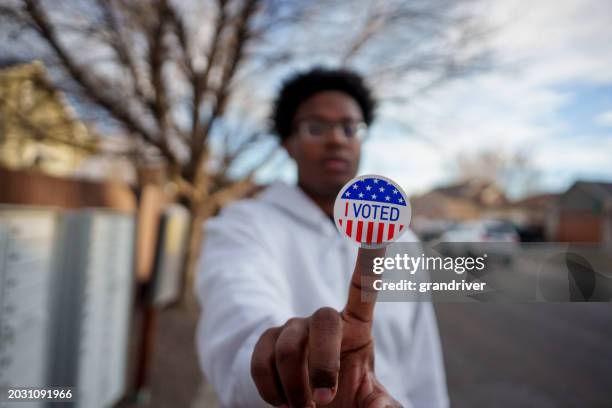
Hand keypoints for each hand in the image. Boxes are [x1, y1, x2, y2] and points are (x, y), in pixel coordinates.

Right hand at [251, 247, 402, 406]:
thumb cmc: (348, 402)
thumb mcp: (373, 404)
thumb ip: (383, 406)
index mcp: (357, 327)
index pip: (364, 287)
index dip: (369, 259)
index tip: (376, 226)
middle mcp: (323, 321)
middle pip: (323, 320)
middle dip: (322, 364)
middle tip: (325, 401)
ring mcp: (292, 329)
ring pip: (287, 347)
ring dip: (296, 387)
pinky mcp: (266, 344)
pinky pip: (261, 360)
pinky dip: (272, 390)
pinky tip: (283, 402)